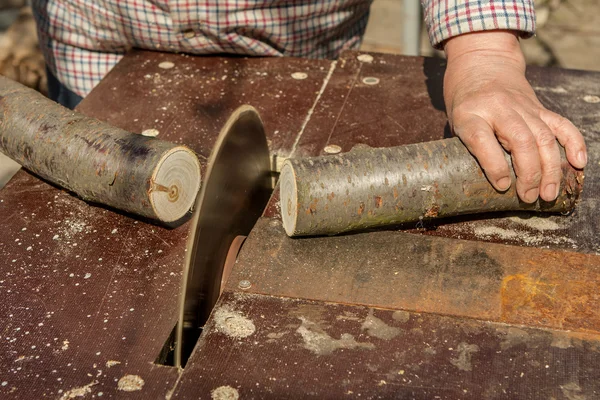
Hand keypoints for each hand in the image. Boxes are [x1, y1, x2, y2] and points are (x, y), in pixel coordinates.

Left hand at [443, 30, 586, 202]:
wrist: (482, 63)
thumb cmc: (464, 101)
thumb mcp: (455, 122)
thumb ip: (469, 147)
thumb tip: (486, 182)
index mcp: (470, 113)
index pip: (482, 139)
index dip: (494, 165)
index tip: (503, 186)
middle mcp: (499, 108)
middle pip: (520, 140)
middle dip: (529, 173)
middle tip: (530, 197)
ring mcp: (523, 107)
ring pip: (544, 137)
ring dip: (550, 168)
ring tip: (549, 194)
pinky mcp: (539, 107)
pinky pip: (561, 125)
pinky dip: (573, 144)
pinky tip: (578, 163)